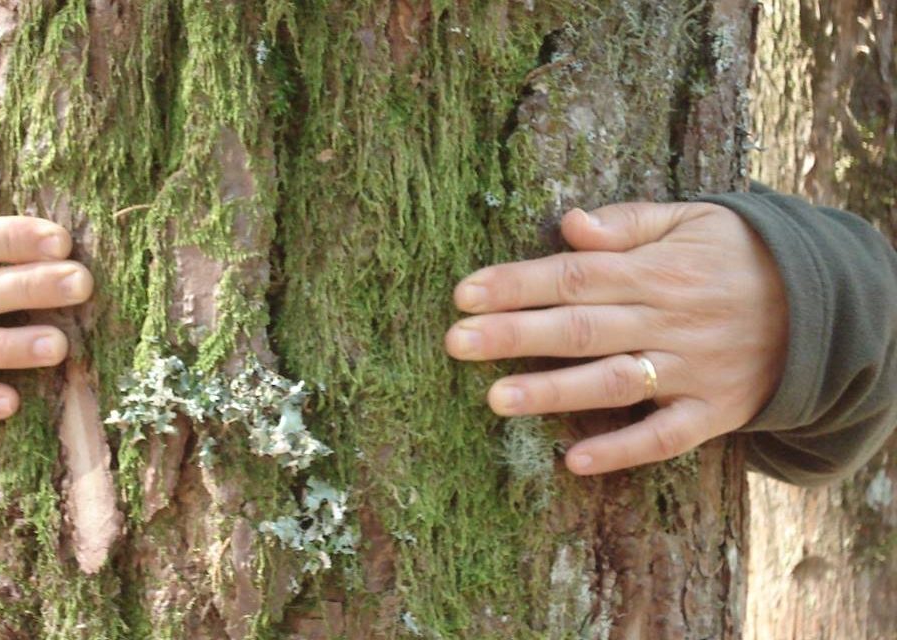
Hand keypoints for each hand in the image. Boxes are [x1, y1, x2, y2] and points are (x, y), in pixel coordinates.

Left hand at [445, 202, 787, 474]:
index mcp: (655, 270)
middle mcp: (667, 320)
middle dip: (515, 334)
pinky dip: (622, 450)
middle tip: (455, 343)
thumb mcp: (690, 220)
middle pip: (580, 327)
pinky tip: (574, 460)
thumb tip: (569, 223)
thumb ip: (627, 221)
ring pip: (613, 382)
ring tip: (495, 399)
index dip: (516, 283)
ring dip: (554, 392)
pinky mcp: (710, 411)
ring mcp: (689, 369)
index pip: (573, 274)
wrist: (820, 306)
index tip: (463, 293)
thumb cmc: (734, 257)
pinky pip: (664, 437)